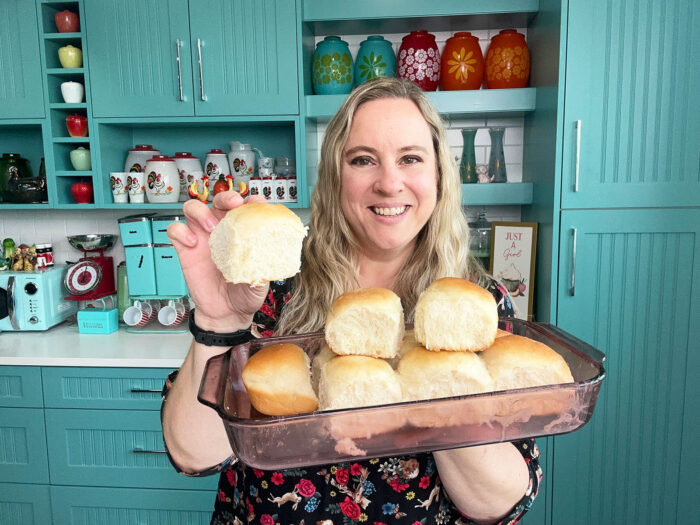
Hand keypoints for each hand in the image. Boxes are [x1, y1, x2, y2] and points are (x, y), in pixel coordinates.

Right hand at [167, 191, 268, 332]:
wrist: (227, 314)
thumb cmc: (245, 294)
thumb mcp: (261, 280)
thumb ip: (264, 267)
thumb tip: (270, 258)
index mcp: (243, 232)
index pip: (246, 206)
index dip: (251, 200)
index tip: (256, 204)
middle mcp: (222, 230)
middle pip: (219, 200)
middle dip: (225, 197)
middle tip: (232, 205)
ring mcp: (202, 237)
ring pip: (193, 208)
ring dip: (201, 211)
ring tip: (211, 227)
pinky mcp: (185, 249)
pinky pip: (176, 230)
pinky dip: (181, 231)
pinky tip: (192, 244)